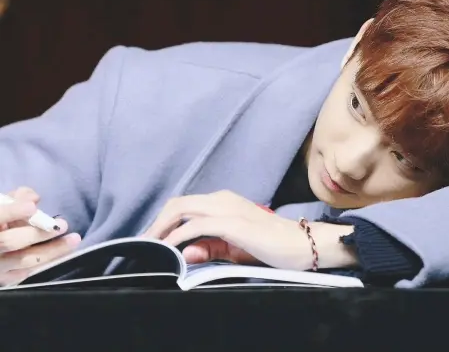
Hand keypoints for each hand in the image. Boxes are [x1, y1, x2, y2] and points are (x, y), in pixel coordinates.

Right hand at [0, 187, 80, 285]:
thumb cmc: (1, 221)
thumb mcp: (4, 206)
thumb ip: (16, 199)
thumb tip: (34, 198)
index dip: (11, 212)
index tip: (31, 207)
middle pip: (10, 242)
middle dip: (38, 233)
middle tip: (62, 225)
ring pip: (24, 260)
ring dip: (52, 250)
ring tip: (74, 239)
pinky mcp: (5, 279)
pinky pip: (29, 271)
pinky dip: (47, 261)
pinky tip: (63, 253)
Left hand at [143, 190, 318, 270]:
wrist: (303, 244)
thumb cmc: (273, 246)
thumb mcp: (235, 249)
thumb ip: (211, 249)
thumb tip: (183, 252)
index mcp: (224, 201)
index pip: (186, 205)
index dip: (164, 221)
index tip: (151, 240)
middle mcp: (223, 199)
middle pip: (178, 203)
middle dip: (156, 222)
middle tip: (143, 243)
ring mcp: (228, 208)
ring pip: (182, 209)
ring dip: (162, 227)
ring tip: (150, 246)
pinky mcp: (233, 223)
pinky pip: (196, 226)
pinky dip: (177, 236)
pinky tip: (169, 248)